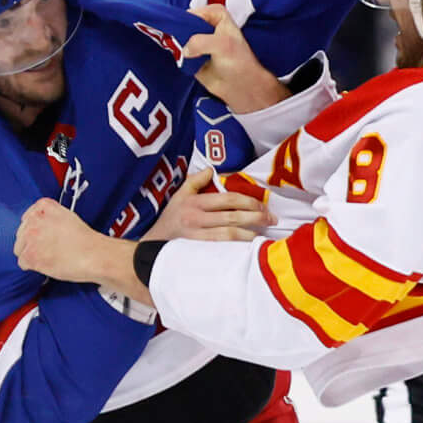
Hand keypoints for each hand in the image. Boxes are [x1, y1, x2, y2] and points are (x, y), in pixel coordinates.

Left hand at [14, 199, 148, 300]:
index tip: (42, 236)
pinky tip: (45, 264)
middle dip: (31, 242)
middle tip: (48, 248)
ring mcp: (30, 237)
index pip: (27, 217)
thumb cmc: (85, 240)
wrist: (93, 254)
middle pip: (21, 234)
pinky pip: (22, 262)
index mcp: (44, 206)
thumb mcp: (66, 216)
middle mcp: (34, 219)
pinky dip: (32, 266)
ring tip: (48, 256)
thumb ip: (48, 218)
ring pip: (19, 248)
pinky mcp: (30, 255)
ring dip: (30, 254)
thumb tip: (39, 229)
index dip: (35, 230)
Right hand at [144, 166, 267, 242]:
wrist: (151, 247)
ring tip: (263, 236)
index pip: (228, 199)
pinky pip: (222, 250)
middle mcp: (196, 219)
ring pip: (229, 235)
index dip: (249, 202)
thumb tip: (212, 169)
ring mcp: (197, 237)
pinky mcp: (197, 252)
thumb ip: (195, 181)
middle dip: (256, 218)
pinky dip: (237, 249)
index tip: (263, 207)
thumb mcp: (178, 196)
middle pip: (233, 217)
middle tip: (272, 220)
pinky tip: (248, 250)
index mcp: (195, 203)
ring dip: (249, 235)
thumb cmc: (168, 222)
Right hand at [182, 6, 289, 114]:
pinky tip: (186, 62)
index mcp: (217, 16)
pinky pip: (179, 53)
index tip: (182, 31)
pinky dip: (179, 57)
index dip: (187, 20)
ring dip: (179, 46)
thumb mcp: (222, 45)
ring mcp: (199, 41)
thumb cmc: (240, 63)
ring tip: (188, 54)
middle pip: (185, 23)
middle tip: (183, 44)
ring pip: (180, 38)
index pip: (195, 12)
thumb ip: (200, 42)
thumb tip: (184, 49)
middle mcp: (207, 26)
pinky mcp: (193, 55)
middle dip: (180, 33)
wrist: (240, 86)